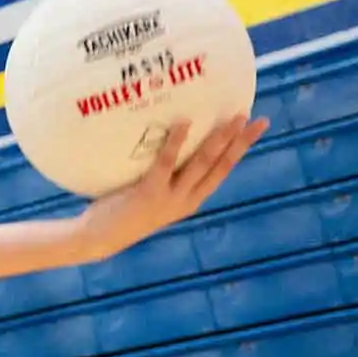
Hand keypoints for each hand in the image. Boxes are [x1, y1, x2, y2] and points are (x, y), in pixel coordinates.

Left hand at [75, 113, 269, 259]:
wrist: (99, 238)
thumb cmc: (123, 211)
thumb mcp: (154, 194)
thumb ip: (168, 175)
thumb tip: (175, 136)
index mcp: (191, 200)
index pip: (223, 171)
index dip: (240, 149)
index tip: (256, 129)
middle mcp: (186, 200)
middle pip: (221, 166)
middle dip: (241, 142)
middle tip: (258, 120)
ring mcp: (169, 198)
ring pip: (202, 164)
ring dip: (219, 139)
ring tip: (233, 118)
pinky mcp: (149, 192)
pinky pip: (166, 163)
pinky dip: (176, 142)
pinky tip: (184, 123)